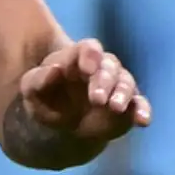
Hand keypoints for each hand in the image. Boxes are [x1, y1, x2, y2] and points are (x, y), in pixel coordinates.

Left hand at [19, 39, 151, 142]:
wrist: (60, 125)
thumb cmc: (45, 100)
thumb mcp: (32, 90)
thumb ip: (39, 79)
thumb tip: (55, 69)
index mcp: (77, 58)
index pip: (89, 48)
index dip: (90, 55)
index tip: (87, 69)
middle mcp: (101, 68)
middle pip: (109, 65)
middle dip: (104, 80)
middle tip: (97, 98)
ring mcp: (116, 86)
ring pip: (126, 82)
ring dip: (123, 94)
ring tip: (115, 108)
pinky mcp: (128, 106)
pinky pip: (139, 104)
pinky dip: (143, 110)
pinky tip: (143, 121)